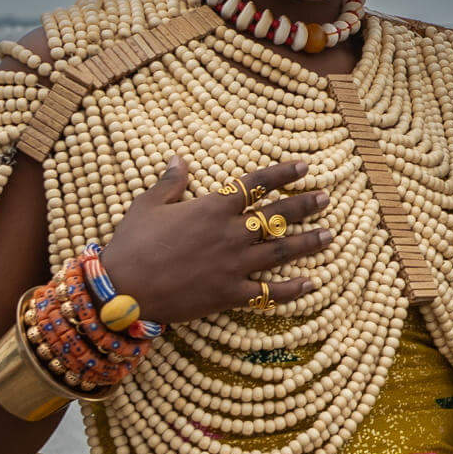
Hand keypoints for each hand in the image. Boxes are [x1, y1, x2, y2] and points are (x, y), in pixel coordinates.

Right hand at [97, 159, 329, 325]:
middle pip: (276, 216)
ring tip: (330, 235)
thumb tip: (180, 159)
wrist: (122, 290)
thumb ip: (170, 183)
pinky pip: (268, 293)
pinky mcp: (230, 294)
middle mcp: (230, 234)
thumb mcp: (147, 205)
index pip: (255, 184)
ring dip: (308, 243)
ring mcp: (233, 265)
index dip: (282, 173)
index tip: (305, 165)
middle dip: (305, 206)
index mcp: (212, 208)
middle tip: (326, 198)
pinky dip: (292, 290)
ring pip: (280, 251)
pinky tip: (312, 284)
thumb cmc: (132, 244)